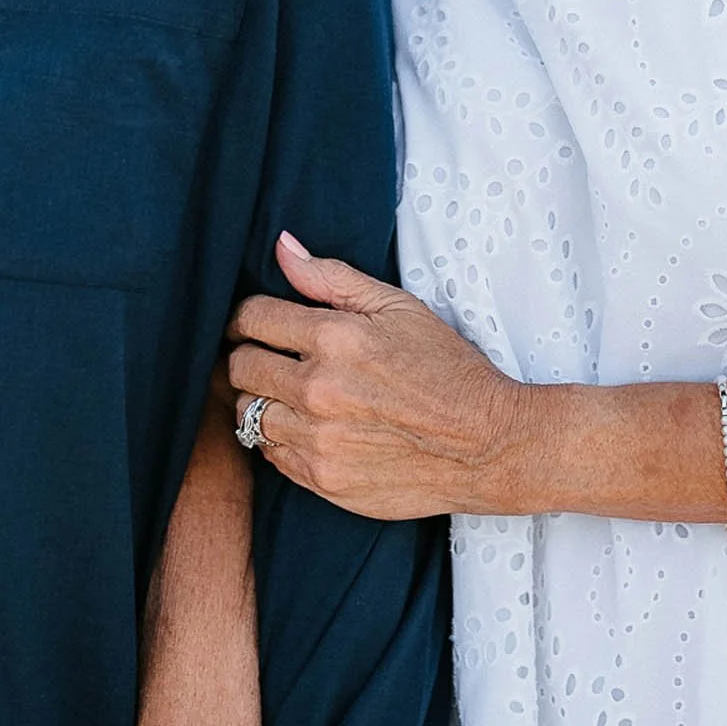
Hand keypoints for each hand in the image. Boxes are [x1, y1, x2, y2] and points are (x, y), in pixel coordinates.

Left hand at [227, 232, 531, 518]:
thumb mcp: (399, 308)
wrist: (486, 446)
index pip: (251, 318)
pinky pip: (270, 454)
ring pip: (248, 413)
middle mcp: (318, 389)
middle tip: (271, 357)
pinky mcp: (323, 479)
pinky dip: (279, 438)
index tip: (255, 323)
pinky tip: (310, 426)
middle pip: (239, 367)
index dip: (247, 317)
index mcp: (335, 338)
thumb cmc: (447, 370)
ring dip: (262, 399)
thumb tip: (283, 246)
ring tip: (291, 394)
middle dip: (248, 356)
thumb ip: (332, 278)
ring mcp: (318, 439)